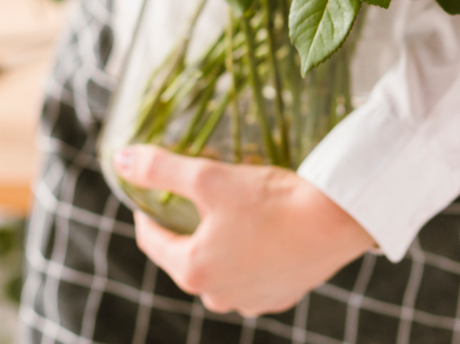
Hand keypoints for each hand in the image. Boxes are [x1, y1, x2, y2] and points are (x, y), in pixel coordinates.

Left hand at [114, 145, 375, 315]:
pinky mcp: (280, 298)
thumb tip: (121, 159)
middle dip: (188, 227)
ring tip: (233, 212)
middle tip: (199, 196)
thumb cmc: (272, 199)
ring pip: (220, 269)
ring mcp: (250, 301)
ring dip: (219, 244)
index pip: (152, 240)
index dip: (149, 211)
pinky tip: (263, 232)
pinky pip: (252, 276)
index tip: (154, 190)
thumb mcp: (209, 176)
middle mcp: (218, 295)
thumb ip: (161, 168)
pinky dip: (250, 256)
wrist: (338, 220)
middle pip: (186, 257)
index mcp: (194, 270)